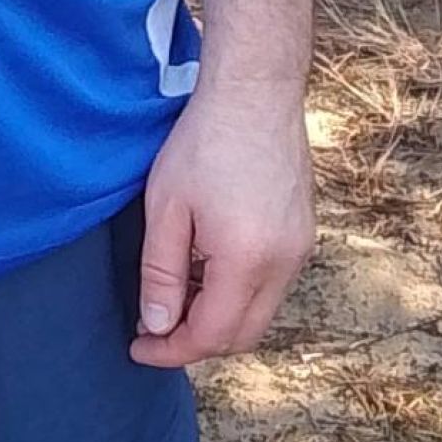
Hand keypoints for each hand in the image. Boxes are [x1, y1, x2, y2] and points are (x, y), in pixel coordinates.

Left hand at [129, 77, 315, 367]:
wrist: (255, 91)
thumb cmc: (204, 141)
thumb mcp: (165, 207)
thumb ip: (160, 273)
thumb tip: (156, 327)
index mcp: (247, 261)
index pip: (210, 335)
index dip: (170, 350)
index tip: (138, 348)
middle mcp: (284, 265)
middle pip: (242, 335)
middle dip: (196, 342)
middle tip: (153, 328)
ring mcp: (300, 250)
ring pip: (259, 312)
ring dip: (218, 317)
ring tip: (175, 292)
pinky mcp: (303, 234)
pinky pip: (272, 285)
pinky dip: (238, 292)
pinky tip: (205, 266)